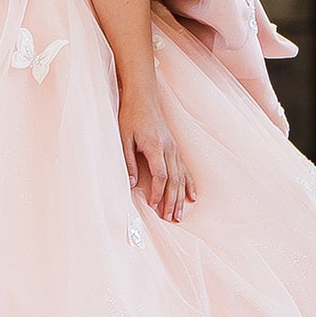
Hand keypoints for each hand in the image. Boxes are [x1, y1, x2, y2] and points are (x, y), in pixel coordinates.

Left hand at [122, 100, 194, 222]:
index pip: (160, 175)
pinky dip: (189, 184)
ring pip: (181, 177)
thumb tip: (131, 184)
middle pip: (173, 179)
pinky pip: (185, 169)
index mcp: (155, 146)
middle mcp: (168, 148)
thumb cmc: (131, 117)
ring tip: (179, 214)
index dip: (157, 192)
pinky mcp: (175, 148)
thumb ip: (128, 161)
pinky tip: (192, 196)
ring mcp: (174, 148)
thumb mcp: (124, 138)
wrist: (143, 98)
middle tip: (170, 218)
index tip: (153, 206)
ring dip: (180, 197)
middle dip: (171, 201)